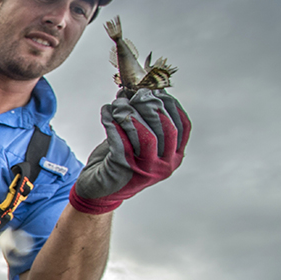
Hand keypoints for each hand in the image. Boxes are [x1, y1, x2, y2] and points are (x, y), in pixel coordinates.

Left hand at [69, 88, 190, 213]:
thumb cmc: (118, 161)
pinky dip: (112, 124)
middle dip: (150, 106)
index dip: (170, 105)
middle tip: (133, 94)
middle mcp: (164, 166)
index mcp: (174, 156)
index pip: (182, 126)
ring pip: (146, 136)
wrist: (99, 190)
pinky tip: (106, 113)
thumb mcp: (135, 139)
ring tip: (117, 103)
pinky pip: (120, 143)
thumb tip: (132, 89)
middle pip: (166, 129)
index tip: (155, 89)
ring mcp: (146, 171)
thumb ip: (139, 118)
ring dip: (130, 114)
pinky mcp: (124, 172)